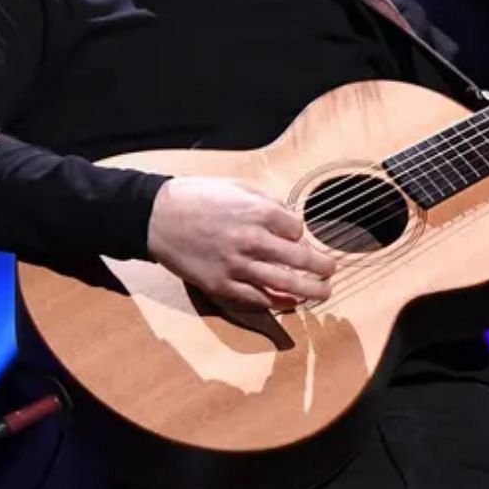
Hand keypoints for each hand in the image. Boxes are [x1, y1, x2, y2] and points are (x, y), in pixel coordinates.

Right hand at [145, 177, 334, 310]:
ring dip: (309, 291)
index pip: (296, 230)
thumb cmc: (196, 197)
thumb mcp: (236, 185)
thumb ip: (266, 201)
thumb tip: (288, 217)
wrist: (156, 217)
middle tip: (331, 271)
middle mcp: (252, 240)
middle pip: (299, 259)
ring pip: (283, 284)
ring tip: (323, 293)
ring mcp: (237, 266)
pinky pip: (256, 299)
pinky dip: (277, 303)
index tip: (296, 237)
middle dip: (321, 267)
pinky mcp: (221, 285)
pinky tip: (290, 303)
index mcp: (257, 212)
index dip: (299, 234)